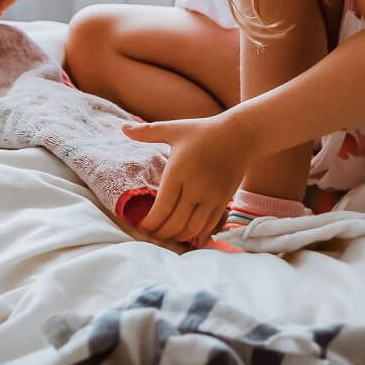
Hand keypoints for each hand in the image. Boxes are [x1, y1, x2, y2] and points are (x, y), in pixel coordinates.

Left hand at [121, 114, 250, 245]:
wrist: (240, 136)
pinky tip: (185, 234)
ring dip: (176, 237)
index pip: (162, 208)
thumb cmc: (203, 131)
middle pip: (174, 223)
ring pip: (191, 229)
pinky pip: (208, 226)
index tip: (140, 226)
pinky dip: (195, 235)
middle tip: (149, 235)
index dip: (150, 223)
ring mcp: (211, 197)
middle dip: (159, 234)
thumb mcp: (174, 129)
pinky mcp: (223, 202)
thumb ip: (148, 132)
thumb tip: (123, 128)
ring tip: (165, 236)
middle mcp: (194, 188)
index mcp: (178, 172)